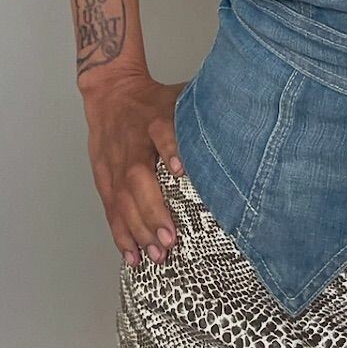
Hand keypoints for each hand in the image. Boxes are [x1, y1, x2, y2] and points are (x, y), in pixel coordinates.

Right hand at [81, 73, 187, 265]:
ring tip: (156, 255)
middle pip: (137, 174)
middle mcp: (132, 142)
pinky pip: (111, 208)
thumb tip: (243, 123)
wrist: (110, 92)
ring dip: (138, 229)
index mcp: (154, 118)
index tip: (180, 170)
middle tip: (171, 238)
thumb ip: (202, 112)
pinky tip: (133, 255)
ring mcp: (114, 162)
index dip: (170, 148)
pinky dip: (121, 234)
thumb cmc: (152, 99)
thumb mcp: (178, 96)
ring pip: (122, 198)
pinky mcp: (103, 177)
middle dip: (153, 208)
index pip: (162, 130)